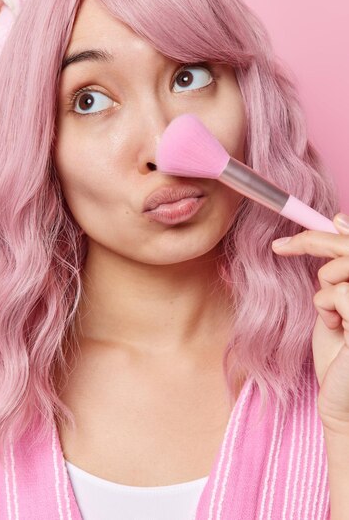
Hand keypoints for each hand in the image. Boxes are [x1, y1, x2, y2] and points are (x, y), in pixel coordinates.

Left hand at [272, 213, 348, 433]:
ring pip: (339, 269)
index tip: (312, 227)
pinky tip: (336, 329)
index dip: (334, 230)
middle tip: (279, 247)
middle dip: (312, 240)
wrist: (343, 401)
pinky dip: (325, 307)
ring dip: (323, 290)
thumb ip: (340, 268)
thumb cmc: (340, 353)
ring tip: (331, 318)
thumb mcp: (335, 301)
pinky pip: (337, 292)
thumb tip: (338, 219)